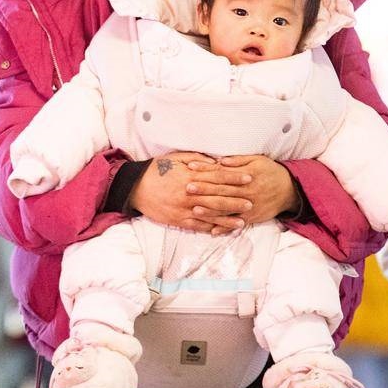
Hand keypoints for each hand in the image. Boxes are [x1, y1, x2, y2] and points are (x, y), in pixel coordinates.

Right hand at [129, 151, 252, 233]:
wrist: (135, 187)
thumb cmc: (156, 170)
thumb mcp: (175, 158)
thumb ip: (197, 159)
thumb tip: (215, 162)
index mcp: (190, 176)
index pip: (217, 176)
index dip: (234, 177)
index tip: (248, 178)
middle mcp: (189, 193)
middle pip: (218, 196)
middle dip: (236, 199)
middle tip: (252, 201)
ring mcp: (184, 208)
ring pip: (211, 214)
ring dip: (228, 217)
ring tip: (243, 220)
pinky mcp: (179, 220)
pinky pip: (199, 225)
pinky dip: (212, 227)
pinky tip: (223, 229)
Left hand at [184, 155, 299, 233]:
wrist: (290, 190)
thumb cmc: (270, 172)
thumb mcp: (257, 160)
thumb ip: (238, 161)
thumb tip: (220, 161)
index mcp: (245, 177)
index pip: (221, 174)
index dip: (205, 171)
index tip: (191, 168)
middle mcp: (246, 192)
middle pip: (222, 192)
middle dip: (204, 190)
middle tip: (187, 189)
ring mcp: (249, 207)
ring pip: (227, 210)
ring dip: (211, 211)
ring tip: (195, 210)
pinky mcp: (252, 218)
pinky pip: (236, 224)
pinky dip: (225, 228)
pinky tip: (212, 231)